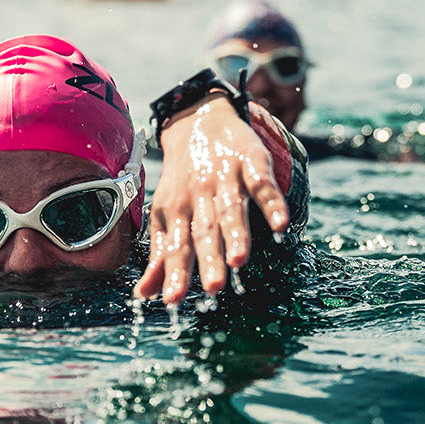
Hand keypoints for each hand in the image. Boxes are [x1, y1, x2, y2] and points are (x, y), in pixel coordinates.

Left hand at [135, 94, 289, 304]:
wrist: (196, 123)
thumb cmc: (182, 182)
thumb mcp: (165, 214)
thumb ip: (160, 255)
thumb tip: (144, 295)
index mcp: (174, 211)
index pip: (175, 247)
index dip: (175, 273)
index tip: (174, 301)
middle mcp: (197, 196)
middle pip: (204, 231)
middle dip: (208, 259)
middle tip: (213, 288)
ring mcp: (224, 178)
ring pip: (231, 210)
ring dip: (236, 235)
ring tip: (240, 261)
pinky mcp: (250, 162)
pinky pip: (262, 184)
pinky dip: (271, 203)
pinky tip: (280, 225)